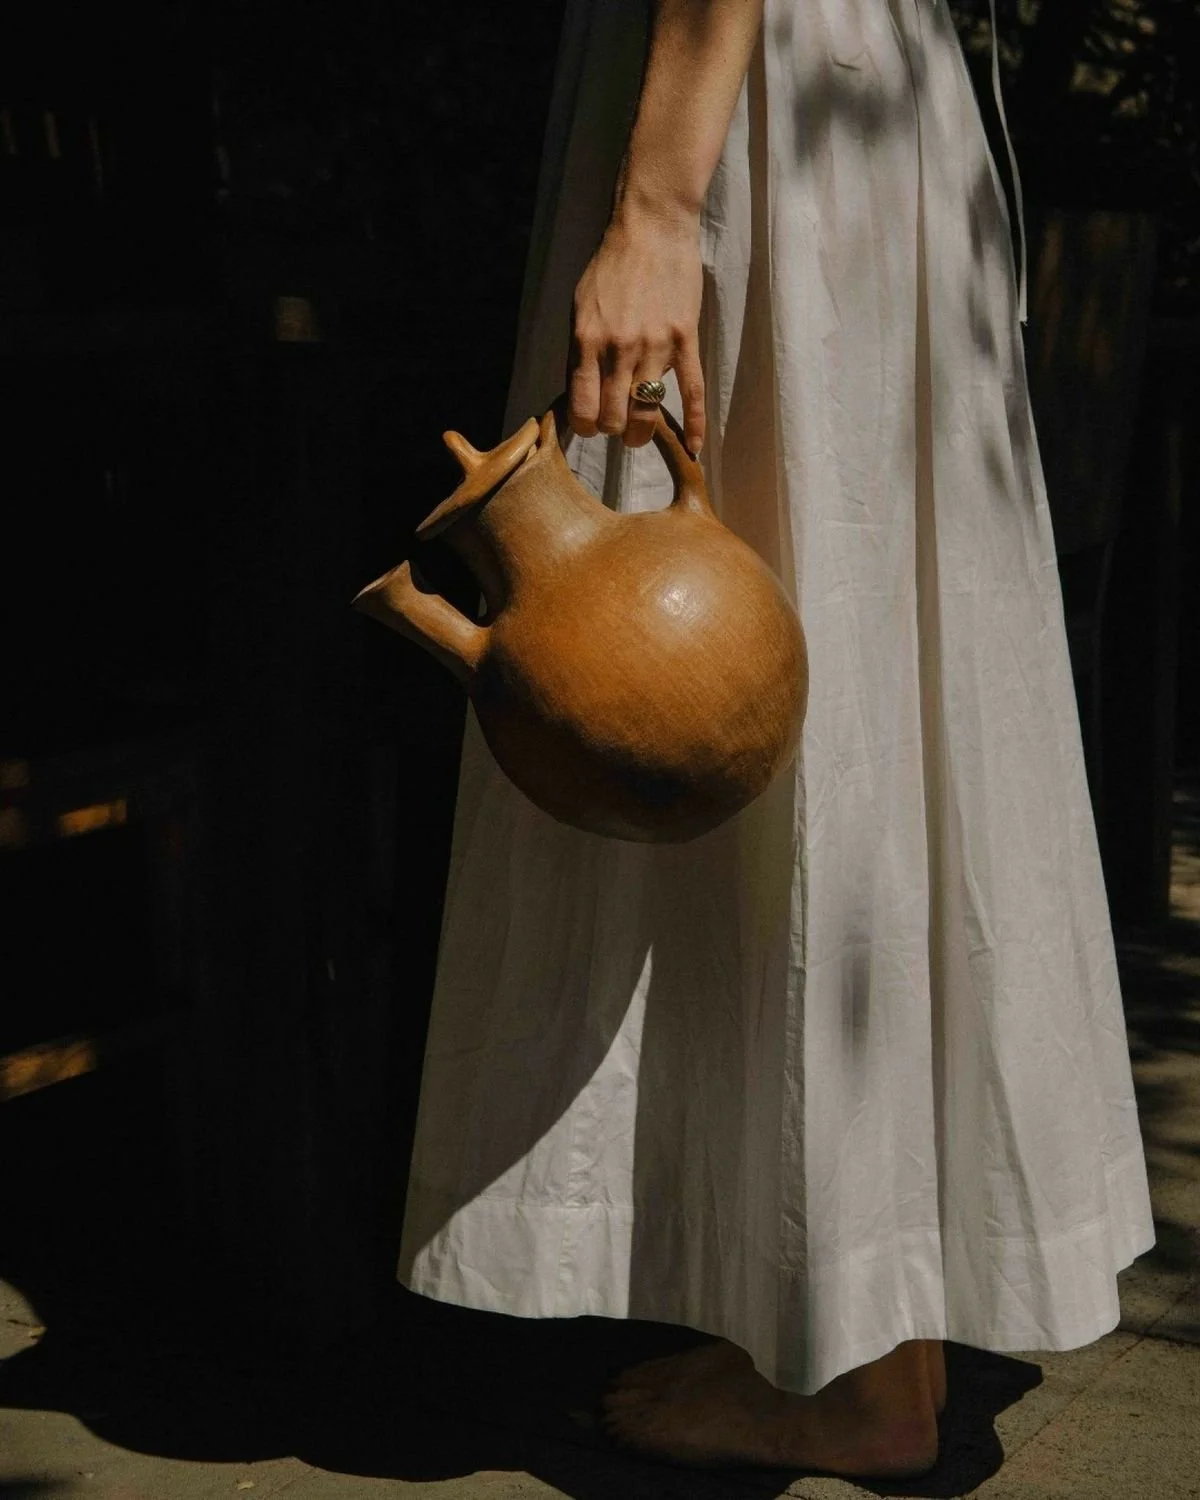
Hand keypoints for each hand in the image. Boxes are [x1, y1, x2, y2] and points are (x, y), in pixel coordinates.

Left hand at [567, 207, 704, 453]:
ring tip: (639, 432)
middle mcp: (619, 348)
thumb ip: (581, 350)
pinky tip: (694, 448)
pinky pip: (692, 392)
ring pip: (647, 412)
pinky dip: (695, 424)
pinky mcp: (685, 340)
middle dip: (613, 429)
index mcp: (587, 341)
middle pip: (614, 417)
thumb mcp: (581, 307)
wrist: (651, 228)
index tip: (590, 424)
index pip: (582, 407)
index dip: (585, 425)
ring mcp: (654, 346)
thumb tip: (583, 392)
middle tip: (617, 425)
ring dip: (641, 431)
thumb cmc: (612, 266)